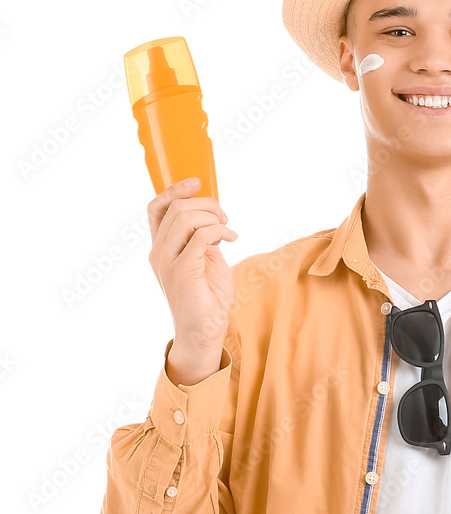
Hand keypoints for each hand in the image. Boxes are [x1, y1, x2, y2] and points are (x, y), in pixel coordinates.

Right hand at [147, 178, 237, 351]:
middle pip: (176, 208)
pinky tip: (231, 240)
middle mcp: (159, 253)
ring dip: (213, 217)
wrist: (204, 331)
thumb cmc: (207, 298)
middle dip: (206, 204)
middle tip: (225, 218)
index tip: (197, 182)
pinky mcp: (183, 272)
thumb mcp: (205, 260)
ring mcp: (168, 262)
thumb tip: (211, 216)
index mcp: (161, 248)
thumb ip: (201, 238)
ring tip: (228, 230)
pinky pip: (201, 236)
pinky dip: (220, 231)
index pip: (156, 208)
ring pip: (186, 218)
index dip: (174, 190)